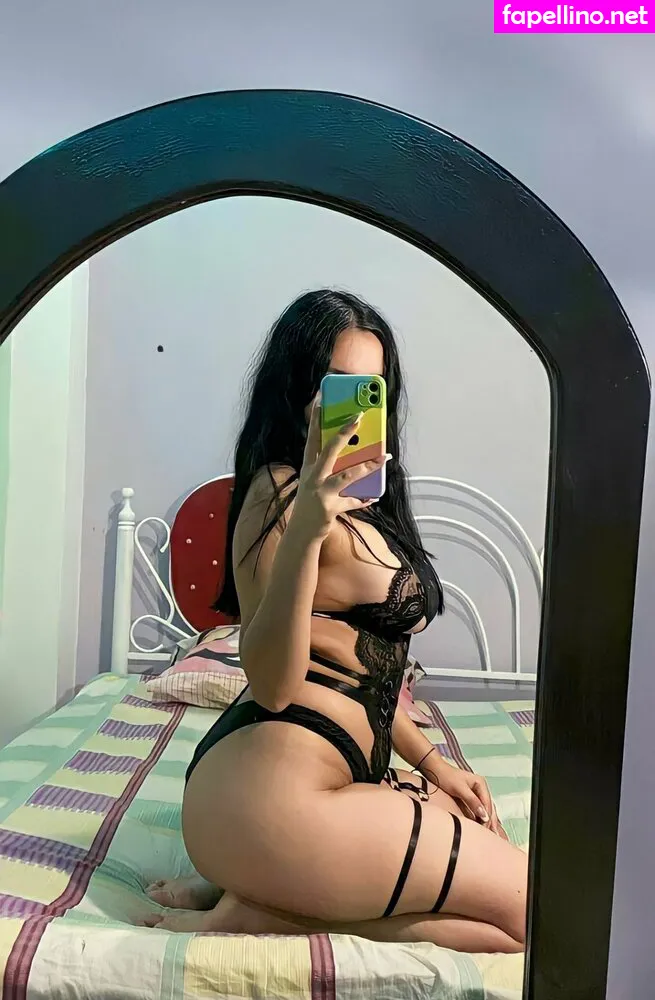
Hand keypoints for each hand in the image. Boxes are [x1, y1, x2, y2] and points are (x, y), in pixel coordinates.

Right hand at [294, 396, 388, 539]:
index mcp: (308, 468)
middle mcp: (313, 477)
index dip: (315, 420)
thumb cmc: (311, 503)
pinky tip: (374, 496)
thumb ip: (329, 468)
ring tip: (383, 458)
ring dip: (367, 466)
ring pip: (347, 475)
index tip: (320, 402)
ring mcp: (321, 493)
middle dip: (344, 433)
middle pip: (329, 450)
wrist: (300, 533)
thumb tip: (354, 453)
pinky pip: (353, 502)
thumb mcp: (314, 482)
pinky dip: (365, 499)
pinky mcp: (330, 509)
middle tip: (358, 417)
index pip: (311, 439)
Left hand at [424, 758, 501, 835]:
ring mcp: (476, 792)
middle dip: (491, 820)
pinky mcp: (470, 797)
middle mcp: (481, 788)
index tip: (486, 827)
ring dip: (488, 820)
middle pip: (489, 807)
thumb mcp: (459, 788)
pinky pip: (479, 809)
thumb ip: (472, 801)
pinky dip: (482, 817)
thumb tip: (484, 815)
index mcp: (481, 783)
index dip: (488, 816)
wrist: (435, 770)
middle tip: (493, 834)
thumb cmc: (446, 777)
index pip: (487, 803)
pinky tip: (484, 825)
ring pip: (486, 808)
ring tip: (492, 833)